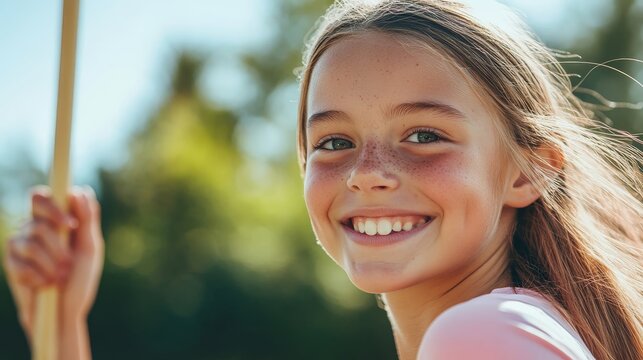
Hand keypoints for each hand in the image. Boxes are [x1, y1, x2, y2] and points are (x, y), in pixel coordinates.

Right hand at [3, 186, 103, 340]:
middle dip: (56, 244)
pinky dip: (39, 277)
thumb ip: (88, 219)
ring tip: (61, 277)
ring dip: (51, 264)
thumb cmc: (80, 278)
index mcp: (54, 220)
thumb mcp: (90, 248)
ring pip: (30, 242)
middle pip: (36, 221)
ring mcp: (19, 245)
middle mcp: (33, 228)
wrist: (65, 312)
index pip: (41, 197)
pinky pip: (20, 263)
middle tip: (69, 262)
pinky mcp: (10, 264)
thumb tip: (80, 191)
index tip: (71, 225)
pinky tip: (46, 285)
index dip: (53, 207)